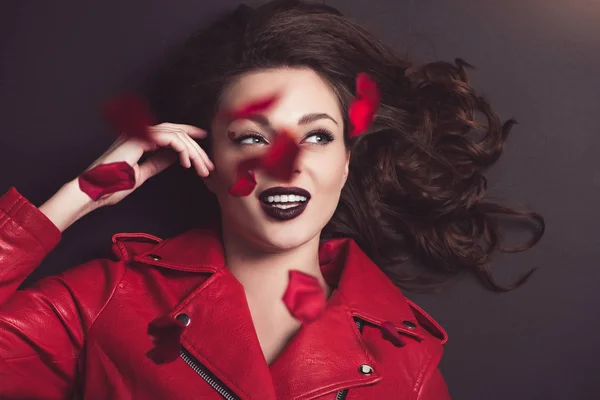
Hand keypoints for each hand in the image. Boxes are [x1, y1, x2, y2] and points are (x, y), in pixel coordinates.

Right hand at [82, 122, 212, 207]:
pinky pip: (170, 140)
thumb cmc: (112, 186)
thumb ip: (158, 162)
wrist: (94, 191)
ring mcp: (138, 134)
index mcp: (139, 140)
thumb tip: (175, 157)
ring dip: (193, 153)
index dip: (189, 135)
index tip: (204, 143)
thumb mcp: (142, 174)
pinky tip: (187, 165)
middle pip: (177, 132)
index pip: (170, 132)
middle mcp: (139, 133)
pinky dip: (182, 151)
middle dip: (196, 148)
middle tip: (209, 165)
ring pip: (177, 135)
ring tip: (202, 169)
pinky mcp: (139, 140)